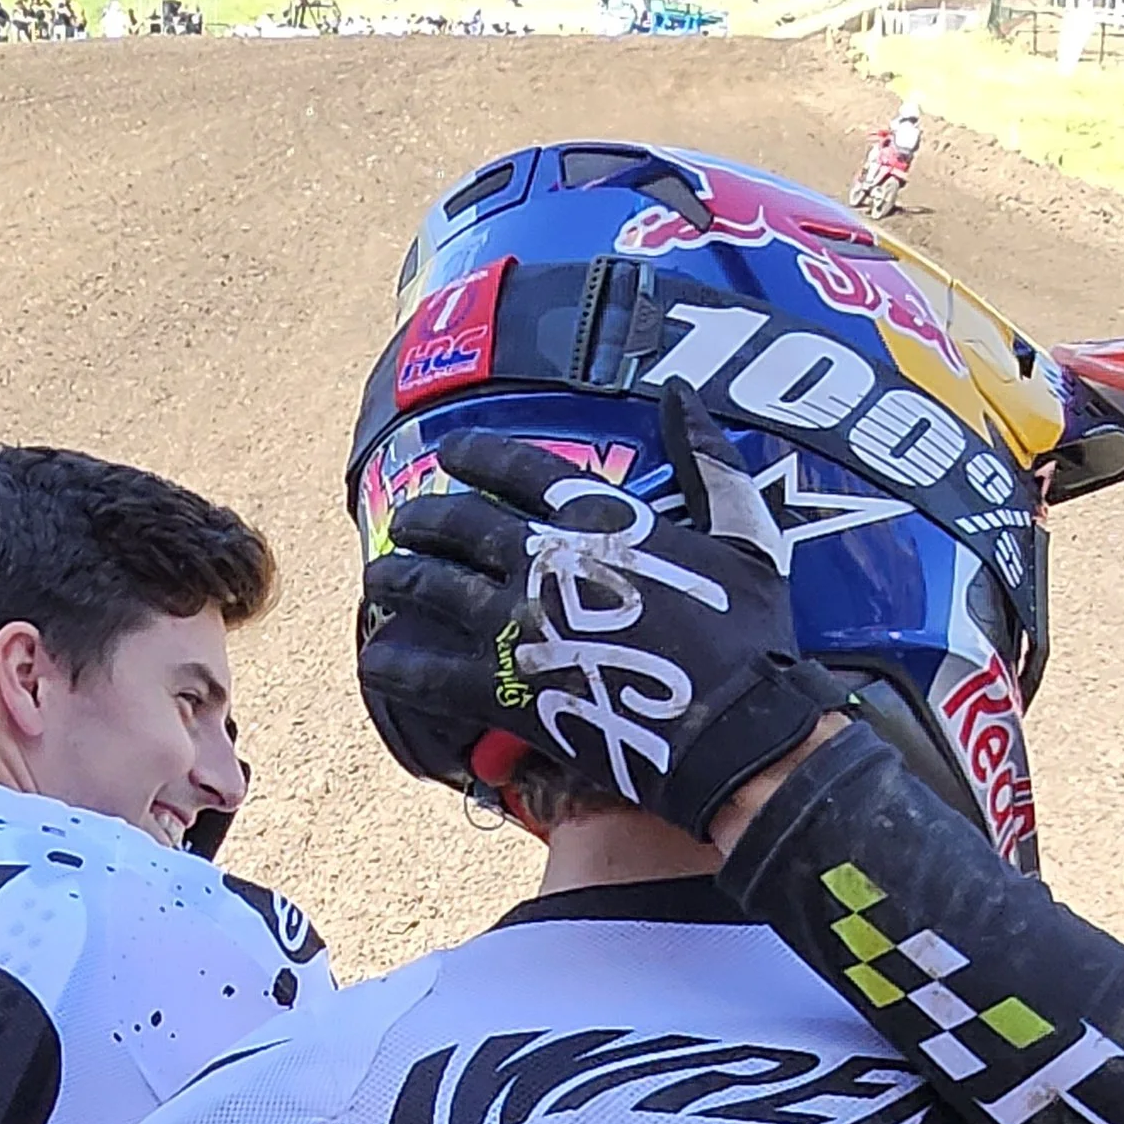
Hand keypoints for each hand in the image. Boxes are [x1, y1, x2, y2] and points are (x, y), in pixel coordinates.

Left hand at [359, 386, 846, 832]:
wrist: (736, 730)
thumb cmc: (748, 637)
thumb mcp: (743, 535)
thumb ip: (706, 460)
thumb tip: (683, 393)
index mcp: (598, 514)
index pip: (515, 466)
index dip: (474, 455)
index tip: (450, 454)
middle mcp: (545, 558)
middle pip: (458, 523)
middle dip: (423, 520)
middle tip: (405, 523)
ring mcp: (520, 623)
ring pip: (432, 588)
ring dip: (397, 580)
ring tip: (380, 580)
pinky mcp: (508, 688)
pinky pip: (431, 672)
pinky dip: (397, 665)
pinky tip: (376, 659)